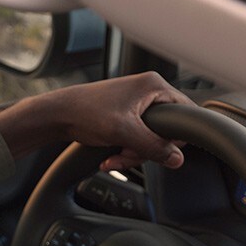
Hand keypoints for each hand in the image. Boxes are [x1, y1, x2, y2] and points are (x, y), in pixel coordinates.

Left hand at [0, 71, 194, 169]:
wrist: (59, 115)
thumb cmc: (87, 113)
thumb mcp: (124, 132)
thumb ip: (153, 147)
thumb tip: (177, 159)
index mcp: (154, 86)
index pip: (185, 113)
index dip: (175, 137)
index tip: (159, 151)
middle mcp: (149, 92)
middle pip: (166, 131)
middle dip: (145, 150)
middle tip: (127, 154)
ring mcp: (138, 105)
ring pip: (150, 139)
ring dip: (132, 155)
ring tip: (114, 157)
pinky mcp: (127, 117)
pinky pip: (137, 140)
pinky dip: (125, 152)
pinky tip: (110, 157)